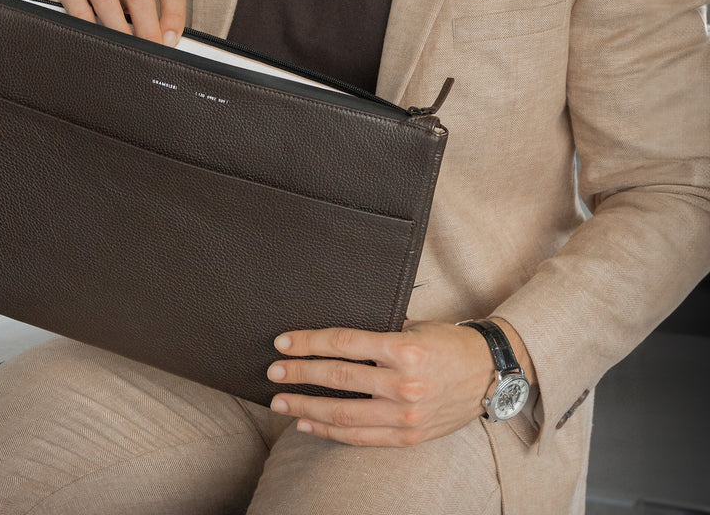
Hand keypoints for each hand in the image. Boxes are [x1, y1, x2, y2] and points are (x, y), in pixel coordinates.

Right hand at [59, 0, 186, 45]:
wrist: (87, 7)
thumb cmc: (125, 15)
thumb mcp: (145, 14)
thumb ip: (159, 25)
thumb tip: (168, 49)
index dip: (174, 14)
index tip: (171, 41)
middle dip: (147, 29)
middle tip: (150, 55)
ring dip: (117, 29)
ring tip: (125, 53)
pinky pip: (75, 1)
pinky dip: (85, 22)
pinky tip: (95, 42)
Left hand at [267, 320, 504, 446]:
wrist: (490, 373)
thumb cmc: (447, 343)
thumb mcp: (413, 327)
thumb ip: (376, 334)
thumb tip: (329, 338)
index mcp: (403, 349)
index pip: (343, 343)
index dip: (308, 343)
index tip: (282, 343)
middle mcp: (404, 384)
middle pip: (337, 378)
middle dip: (299, 375)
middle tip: (274, 372)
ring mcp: (406, 414)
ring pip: (343, 413)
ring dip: (306, 409)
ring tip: (281, 403)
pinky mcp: (409, 435)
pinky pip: (361, 437)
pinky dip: (330, 432)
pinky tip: (308, 424)